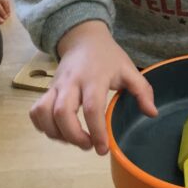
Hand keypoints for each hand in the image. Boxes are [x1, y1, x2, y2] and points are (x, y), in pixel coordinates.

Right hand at [29, 21, 157, 152]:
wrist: (83, 38)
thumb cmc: (108, 56)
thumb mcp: (129, 69)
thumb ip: (142, 90)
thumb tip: (151, 114)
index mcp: (94, 78)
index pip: (92, 108)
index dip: (97, 131)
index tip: (103, 149)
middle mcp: (71, 82)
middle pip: (62, 113)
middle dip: (73, 136)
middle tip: (89, 146)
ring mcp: (56, 86)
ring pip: (44, 113)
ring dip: (57, 134)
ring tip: (75, 140)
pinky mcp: (47, 90)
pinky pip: (36, 111)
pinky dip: (43, 127)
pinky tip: (59, 132)